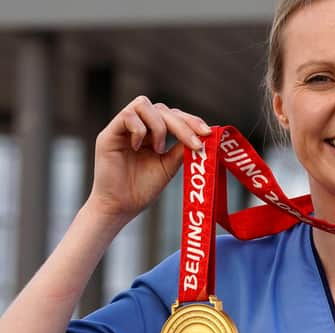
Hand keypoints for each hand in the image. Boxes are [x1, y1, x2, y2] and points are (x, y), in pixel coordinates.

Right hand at [87, 95, 210, 221]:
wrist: (120, 207)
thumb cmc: (142, 189)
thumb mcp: (168, 166)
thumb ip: (181, 149)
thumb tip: (201, 136)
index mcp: (151, 134)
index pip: (172, 115)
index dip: (190, 120)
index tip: (207, 133)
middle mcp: (137, 127)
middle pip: (162, 108)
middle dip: (182, 124)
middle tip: (195, 144)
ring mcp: (122, 129)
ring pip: (143, 104)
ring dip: (159, 125)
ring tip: (160, 149)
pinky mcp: (108, 134)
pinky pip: (126, 116)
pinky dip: (139, 129)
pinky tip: (140, 147)